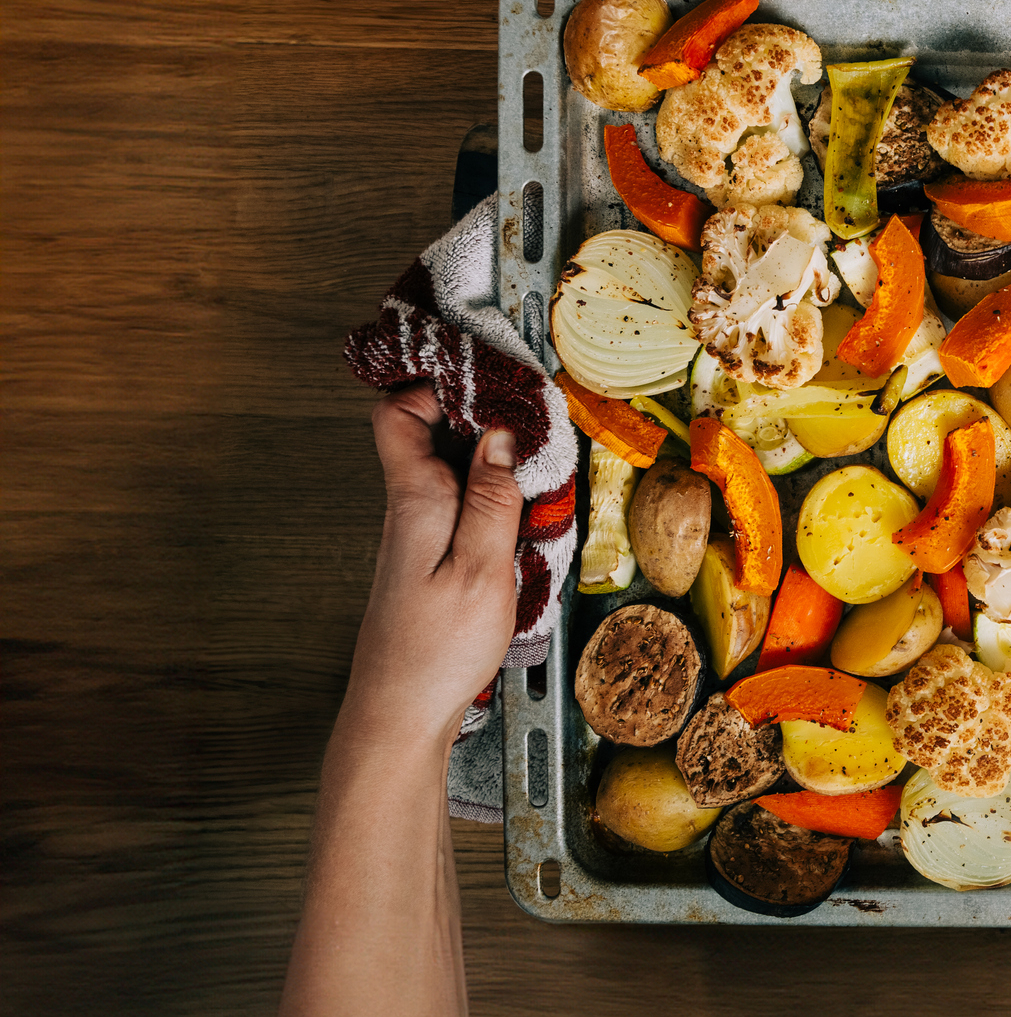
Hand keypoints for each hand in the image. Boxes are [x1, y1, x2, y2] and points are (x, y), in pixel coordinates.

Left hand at [345, 384, 523, 748]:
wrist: (400, 714)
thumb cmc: (435, 651)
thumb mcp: (481, 568)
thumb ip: (492, 498)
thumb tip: (500, 435)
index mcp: (416, 501)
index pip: (397, 413)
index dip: (434, 383)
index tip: (483, 376)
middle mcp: (409, 510)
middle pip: (425, 432)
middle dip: (473, 410)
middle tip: (524, 408)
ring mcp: (417, 535)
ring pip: (444, 466)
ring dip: (486, 452)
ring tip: (531, 453)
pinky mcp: (429, 560)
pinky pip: (455, 502)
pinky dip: (486, 491)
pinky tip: (517, 506)